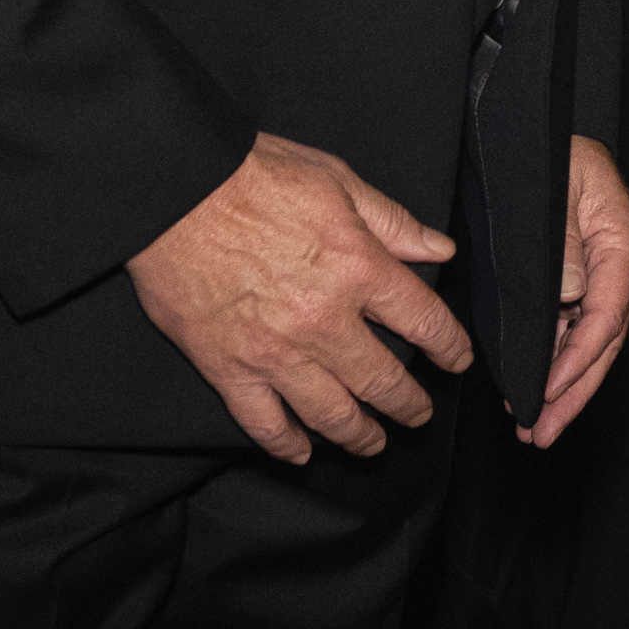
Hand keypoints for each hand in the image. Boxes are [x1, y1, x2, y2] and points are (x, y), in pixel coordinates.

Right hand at [126, 132, 475, 461]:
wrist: (172, 191)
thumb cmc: (254, 176)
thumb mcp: (338, 181)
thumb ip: (393, 222)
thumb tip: (440, 249)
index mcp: (359, 268)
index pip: (425, 323)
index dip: (450, 348)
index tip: (456, 361)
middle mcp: (324, 320)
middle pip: (383, 381)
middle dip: (409, 405)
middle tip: (418, 415)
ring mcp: (275, 351)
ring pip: (330, 414)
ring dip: (358, 435)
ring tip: (372, 443)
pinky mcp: (227, 368)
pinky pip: (263, 422)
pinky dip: (285, 444)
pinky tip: (300, 452)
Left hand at [521, 133, 628, 447]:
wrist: (524, 131)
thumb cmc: (539, 150)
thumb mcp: (551, 187)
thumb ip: (562, 241)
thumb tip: (572, 294)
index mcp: (620, 237)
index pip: (608, 312)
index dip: (579, 358)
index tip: (549, 390)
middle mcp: (616, 261)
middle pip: (604, 341)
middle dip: (574, 392)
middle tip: (542, 431)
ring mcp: (599, 273)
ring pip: (590, 344)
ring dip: (565, 388)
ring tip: (537, 427)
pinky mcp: (578, 279)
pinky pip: (573, 330)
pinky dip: (555, 364)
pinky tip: (535, 390)